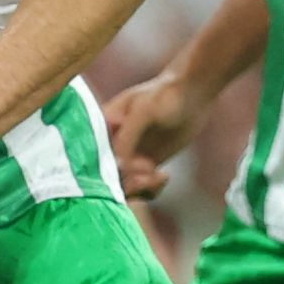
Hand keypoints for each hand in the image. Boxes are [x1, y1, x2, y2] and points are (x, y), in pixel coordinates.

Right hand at [103, 70, 194, 202]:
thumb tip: (117, 165)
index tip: (126, 168)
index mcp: (101, 128)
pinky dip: (151, 189)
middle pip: (105, 177)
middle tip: (147, 172)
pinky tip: (163, 176)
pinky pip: (142, 188)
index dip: (104, 170)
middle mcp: (110, 145)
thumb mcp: (143, 111)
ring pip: (124, 186)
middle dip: (125, 181)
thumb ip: (128, 136)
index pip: (91, 157)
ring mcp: (128, 156)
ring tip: (156, 175)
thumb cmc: (164, 95)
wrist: (192, 94)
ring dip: (139, 188)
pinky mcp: (146, 165)